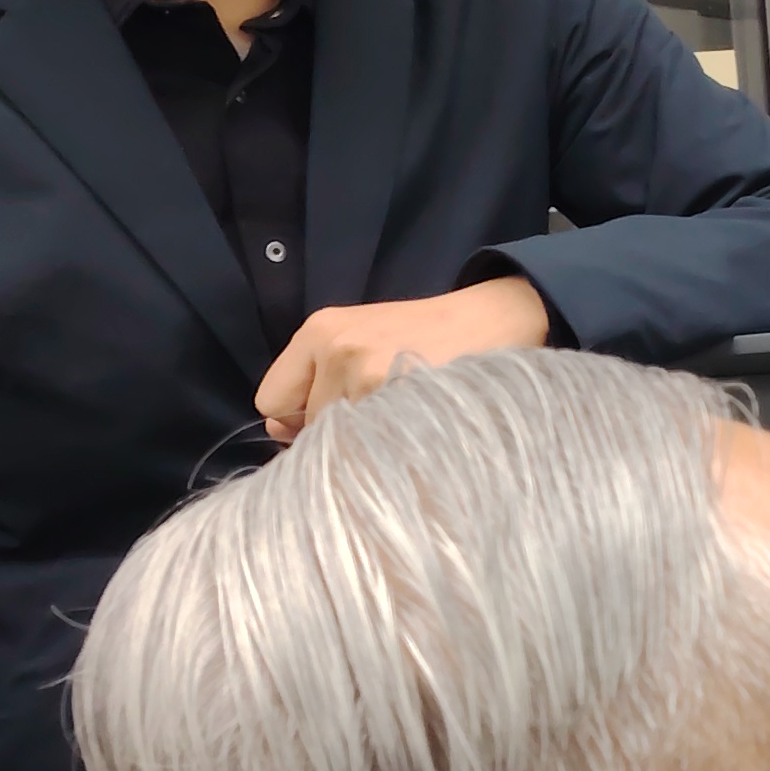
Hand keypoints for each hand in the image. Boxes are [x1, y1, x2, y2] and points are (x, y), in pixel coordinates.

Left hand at [255, 273, 547, 440]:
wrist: (498, 320)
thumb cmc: (429, 338)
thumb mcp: (363, 339)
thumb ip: (316, 380)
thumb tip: (279, 434)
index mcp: (320, 330)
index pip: (271, 402)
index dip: (300, 419)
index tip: (336, 417)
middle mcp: (337, 348)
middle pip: (306, 428)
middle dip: (336, 432)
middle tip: (385, 413)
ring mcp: (368, 375)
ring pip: (338, 442)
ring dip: (367, 442)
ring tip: (406, 419)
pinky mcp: (399, 399)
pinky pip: (370, 450)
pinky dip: (389, 450)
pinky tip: (415, 430)